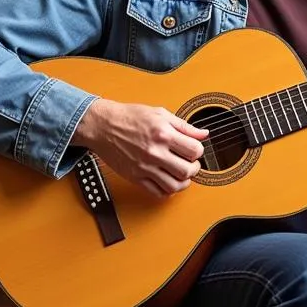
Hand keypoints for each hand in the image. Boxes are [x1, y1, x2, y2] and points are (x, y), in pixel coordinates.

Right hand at [73, 98, 207, 197]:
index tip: (194, 151)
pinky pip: (156, 192)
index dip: (198, 151)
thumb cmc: (130, 117)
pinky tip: (168, 181)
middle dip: (194, 169)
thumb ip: (184, 126)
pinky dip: (167, 191)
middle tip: (191, 164)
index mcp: (164, 134)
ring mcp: (145, 166)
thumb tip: (203, 134)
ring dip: (183, 182)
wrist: (103, 126)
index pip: (194, 150)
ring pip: (174, 185)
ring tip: (181, 175)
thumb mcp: (160, 114)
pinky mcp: (135, 177)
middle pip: (187, 170)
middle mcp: (155, 152)